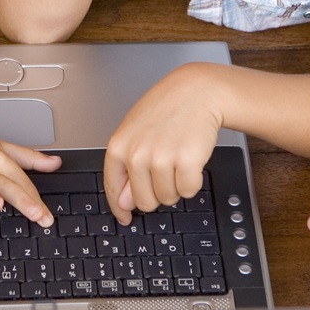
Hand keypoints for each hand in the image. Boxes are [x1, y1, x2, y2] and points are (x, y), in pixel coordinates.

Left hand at [103, 63, 223, 223]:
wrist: (196, 92)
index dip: (119, 208)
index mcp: (118, 146)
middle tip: (164, 169)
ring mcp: (160, 158)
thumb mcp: (136, 133)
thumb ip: (127, 168)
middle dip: (156, 193)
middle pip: (144, 202)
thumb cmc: (166, 110)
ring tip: (177, 158)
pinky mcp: (186, 162)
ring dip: (176, 185)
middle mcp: (136, 154)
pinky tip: (190, 158)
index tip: (125, 217)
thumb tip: (123, 203)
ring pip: (168, 198)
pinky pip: (188, 191)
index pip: (112, 189)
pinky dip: (193, 180)